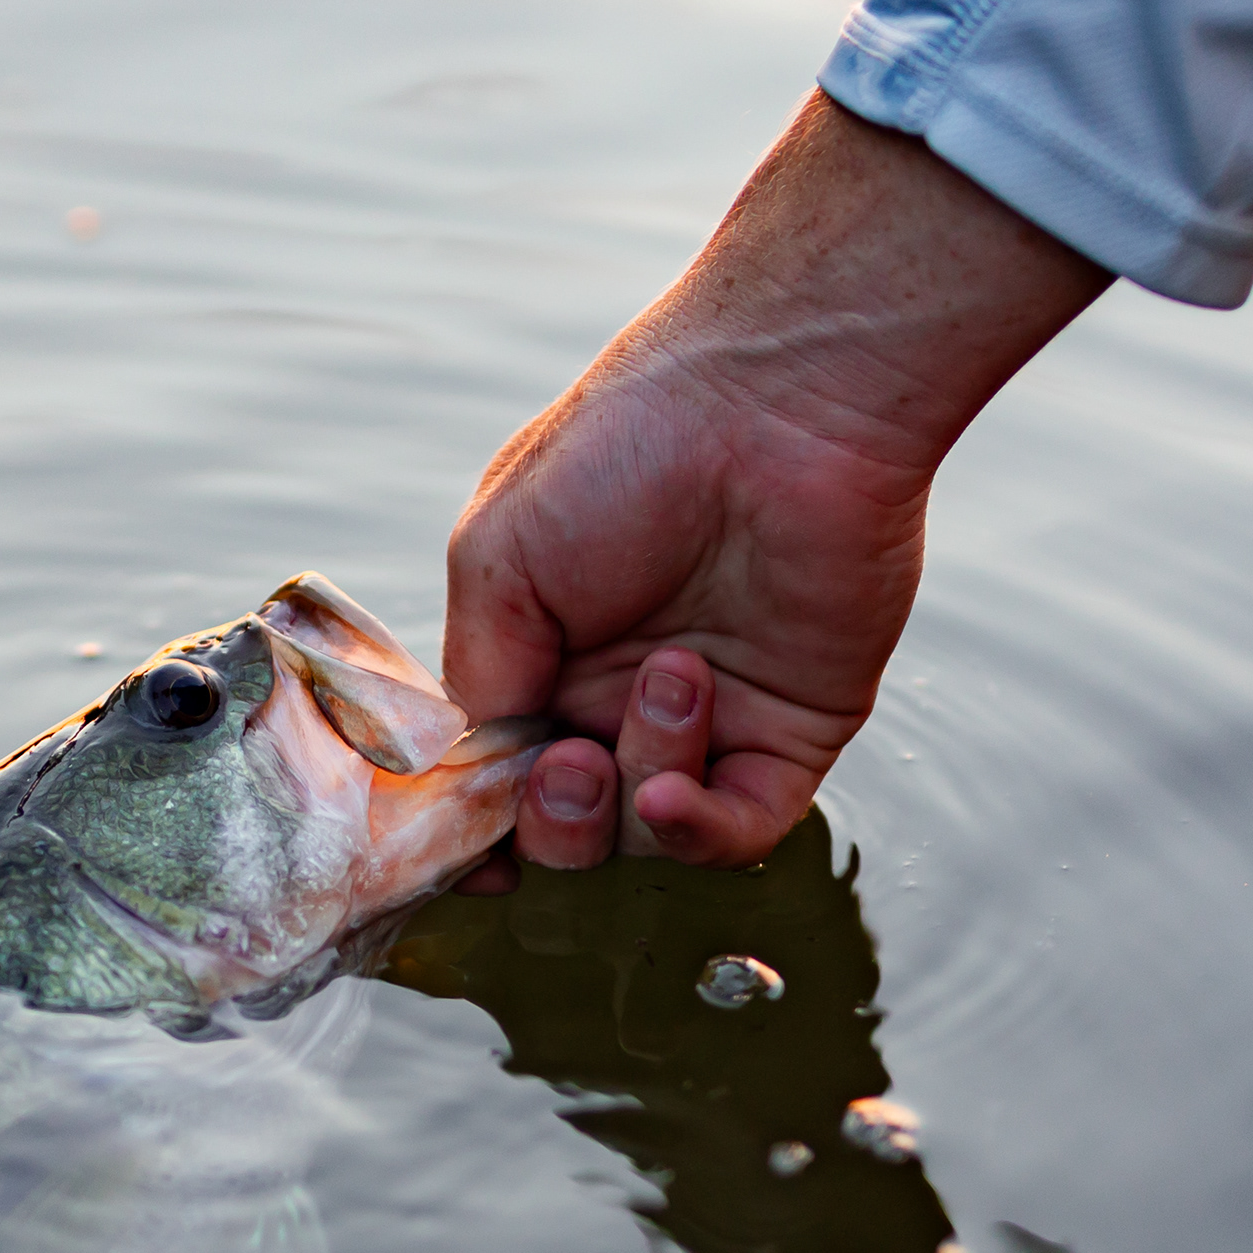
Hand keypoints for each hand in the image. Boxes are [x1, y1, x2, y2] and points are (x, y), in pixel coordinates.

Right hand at [445, 93, 1106, 870]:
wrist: (776, 405)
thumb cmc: (626, 450)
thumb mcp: (498, 559)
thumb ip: (477, 678)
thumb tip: (470, 780)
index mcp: (541, 650)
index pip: (495, 771)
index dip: (471, 821)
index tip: (461, 847)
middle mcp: (617, 692)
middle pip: (563, 824)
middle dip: (550, 818)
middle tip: (567, 762)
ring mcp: (707, 719)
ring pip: (643, 834)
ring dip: (636, 782)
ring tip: (672, 677)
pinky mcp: (790, 731)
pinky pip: (737, 831)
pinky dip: (694, 831)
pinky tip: (670, 794)